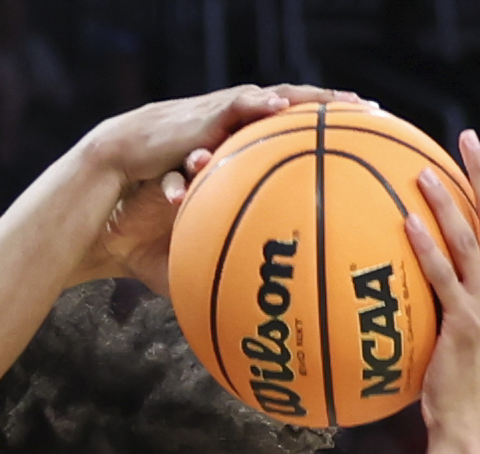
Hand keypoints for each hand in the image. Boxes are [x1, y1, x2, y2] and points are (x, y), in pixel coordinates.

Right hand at [85, 85, 350, 292]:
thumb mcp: (189, 261)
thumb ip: (216, 277)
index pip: (292, 150)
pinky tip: (278, 106)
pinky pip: (232, 108)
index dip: (328, 148)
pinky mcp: (195, 121)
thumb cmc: (144, 239)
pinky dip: (255, 104)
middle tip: (375, 114)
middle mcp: (233, 142)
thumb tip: (235, 327)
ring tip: (340, 103)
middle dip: (333, 112)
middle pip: (294, 116)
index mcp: (238, 168)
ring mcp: (215, 126)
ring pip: (270, 101)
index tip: (368, 151)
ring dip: (306, 100)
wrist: (105, 212)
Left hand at [408, 129, 479, 432]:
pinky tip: (408, 221)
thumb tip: (435, 270)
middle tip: (468, 138)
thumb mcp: (473, 330)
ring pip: (471, 240)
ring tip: (425, 171)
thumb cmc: (463, 379)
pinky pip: (442, 275)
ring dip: (449, 201)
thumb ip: (465, 296)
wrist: (469, 419)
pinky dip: (427, 245)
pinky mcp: (465, 321)